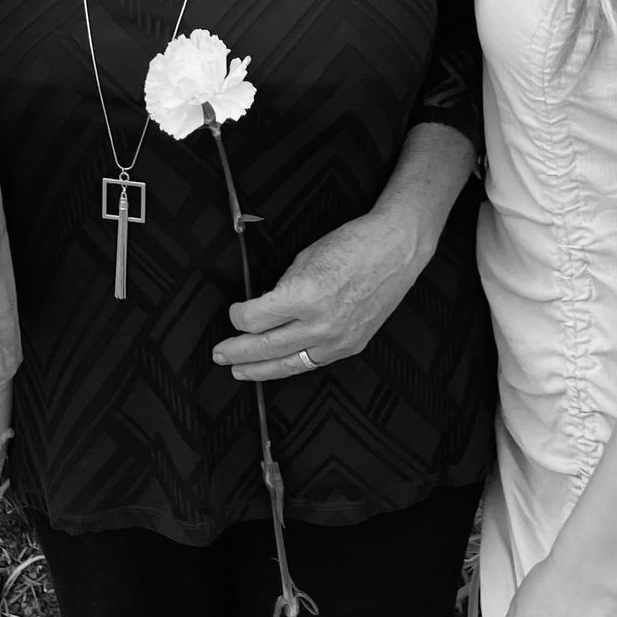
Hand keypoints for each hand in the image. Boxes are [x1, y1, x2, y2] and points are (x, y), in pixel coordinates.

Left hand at [211, 209, 420, 381]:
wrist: (396, 250)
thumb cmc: (352, 245)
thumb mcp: (305, 258)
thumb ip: (283, 288)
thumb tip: (263, 308)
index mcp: (304, 295)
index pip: (255, 319)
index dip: (238, 317)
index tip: (235, 312)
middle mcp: (320, 323)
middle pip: (266, 346)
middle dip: (238, 352)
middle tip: (220, 354)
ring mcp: (337, 339)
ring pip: (289, 363)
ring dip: (260, 369)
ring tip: (240, 371)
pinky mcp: (351, 346)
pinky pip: (314, 362)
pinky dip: (293, 364)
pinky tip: (278, 365)